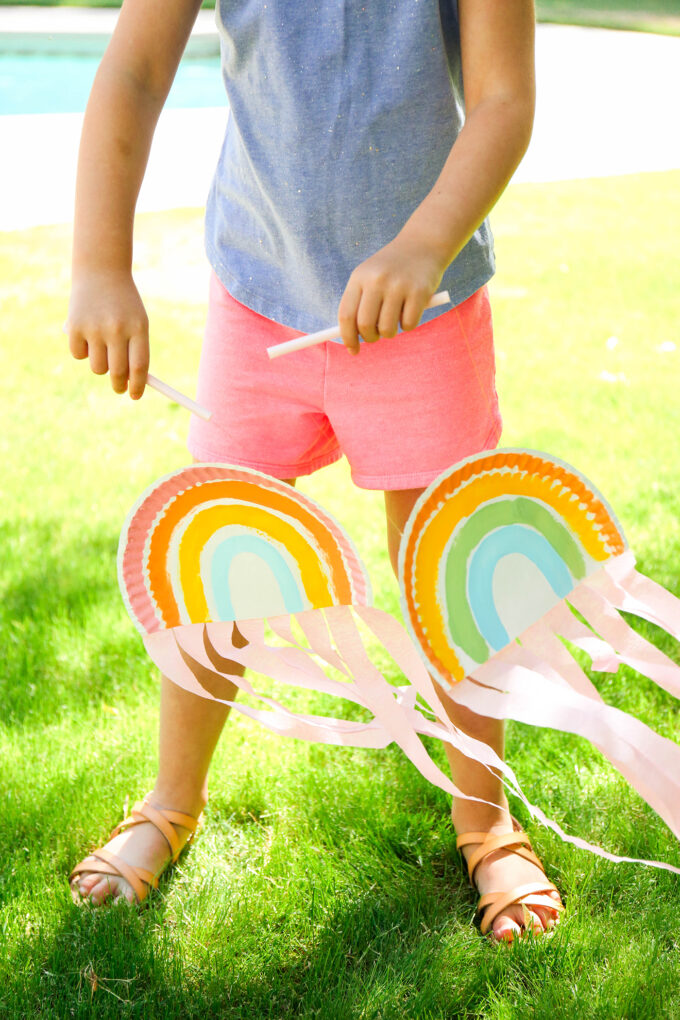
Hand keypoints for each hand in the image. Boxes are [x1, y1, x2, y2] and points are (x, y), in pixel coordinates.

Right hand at [66, 269, 149, 398]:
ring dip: (100, 365)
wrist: (101, 272)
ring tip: (102, 345)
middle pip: (117, 373)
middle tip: (119, 388)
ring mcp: (94, 327)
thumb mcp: (136, 323)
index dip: (137, 386)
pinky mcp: (74, 327)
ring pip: (97, 367)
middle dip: (119, 385)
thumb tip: (130, 384)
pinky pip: (78, 355)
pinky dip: (82, 351)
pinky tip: (86, 332)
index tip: (135, 396)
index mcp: (137, 328)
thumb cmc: (124, 304)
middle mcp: (116, 328)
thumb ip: (136, 352)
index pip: (138, 367)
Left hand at [337, 236, 445, 353]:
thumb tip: (350, 340)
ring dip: (390, 333)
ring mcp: (399, 285)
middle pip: (365, 326)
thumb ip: (359, 305)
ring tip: (395, 319)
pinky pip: (408, 325)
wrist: (422, 244)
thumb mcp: (370, 278)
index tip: (353, 350)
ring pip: (388, 329)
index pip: (346, 315)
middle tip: (376, 336)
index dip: (348, 338)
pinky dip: (409, 325)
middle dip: (370, 338)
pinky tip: (411, 310)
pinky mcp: (419, 292)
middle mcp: (377, 280)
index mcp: (359, 277)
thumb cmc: (392, 269)